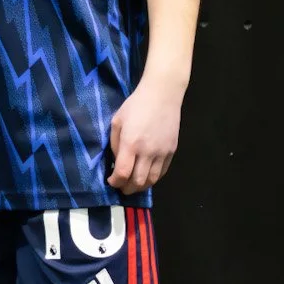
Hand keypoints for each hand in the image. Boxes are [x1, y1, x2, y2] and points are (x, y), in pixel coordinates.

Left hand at [106, 77, 182, 193]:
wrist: (162, 95)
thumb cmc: (135, 105)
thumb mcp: (117, 122)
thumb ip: (115, 144)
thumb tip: (117, 162)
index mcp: (131, 143)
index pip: (123, 173)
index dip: (115, 182)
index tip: (111, 181)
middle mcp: (148, 152)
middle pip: (138, 182)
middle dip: (127, 188)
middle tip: (121, 187)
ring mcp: (162, 152)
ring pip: (152, 180)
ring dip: (141, 187)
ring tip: (133, 185)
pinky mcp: (172, 151)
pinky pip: (162, 172)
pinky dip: (153, 179)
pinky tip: (146, 176)